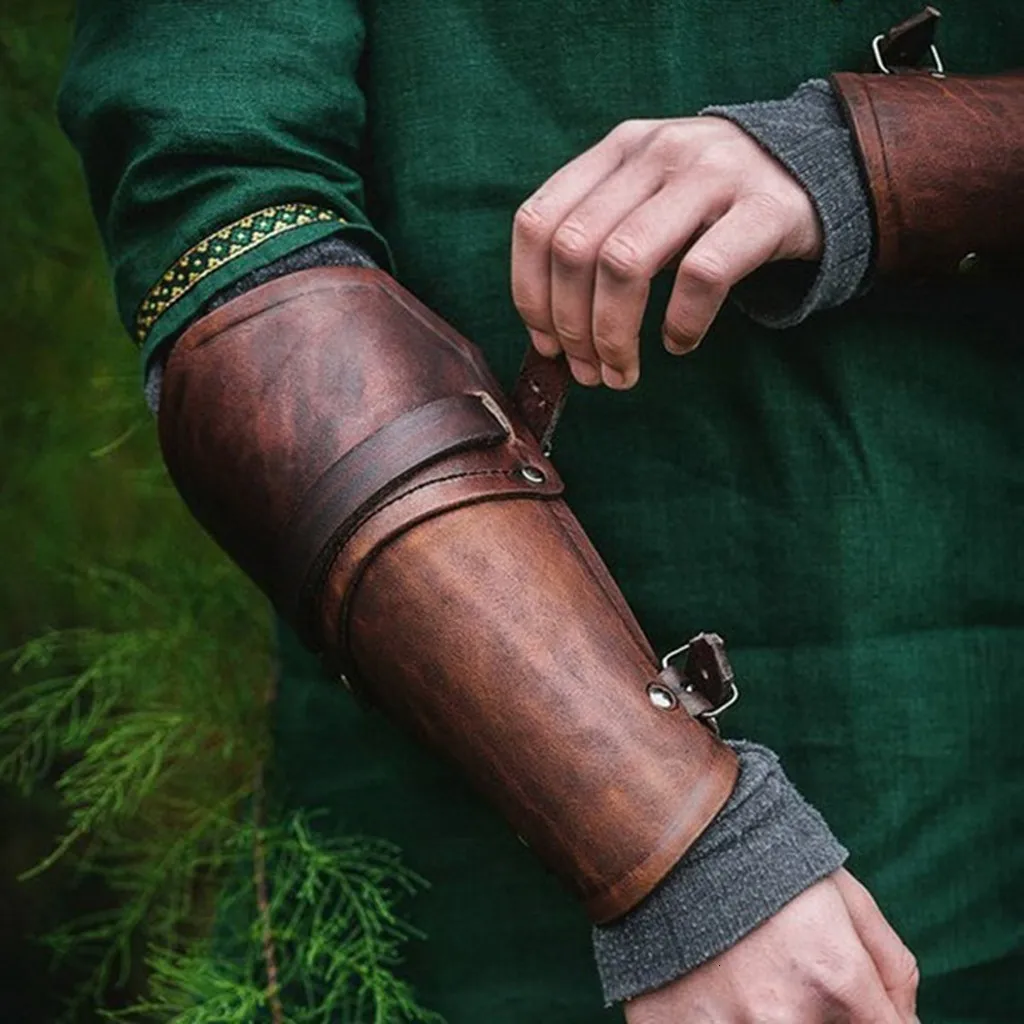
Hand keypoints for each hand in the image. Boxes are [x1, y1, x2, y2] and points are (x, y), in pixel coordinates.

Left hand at [511, 116, 823, 388]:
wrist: (819, 168)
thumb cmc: (713, 206)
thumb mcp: (649, 200)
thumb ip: (600, 241)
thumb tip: (550, 332)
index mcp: (617, 150)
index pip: (539, 221)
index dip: (530, 293)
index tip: (545, 343)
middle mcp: (657, 152)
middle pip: (576, 248)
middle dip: (571, 326)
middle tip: (587, 371)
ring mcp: (711, 174)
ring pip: (626, 262)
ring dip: (614, 335)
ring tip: (622, 372)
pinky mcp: (763, 208)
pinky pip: (702, 275)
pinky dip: (681, 323)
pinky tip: (679, 344)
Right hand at [625, 869, 919, 1023]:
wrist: (665, 827)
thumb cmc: (762, 855)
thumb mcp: (843, 893)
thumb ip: (891, 966)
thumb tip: (906, 1023)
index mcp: (834, 979)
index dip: (875, 1020)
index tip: (848, 1000)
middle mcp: (782, 1017)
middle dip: (817, 1014)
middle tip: (788, 976)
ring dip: (760, 1014)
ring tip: (741, 976)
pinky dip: (709, 1018)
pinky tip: (702, 986)